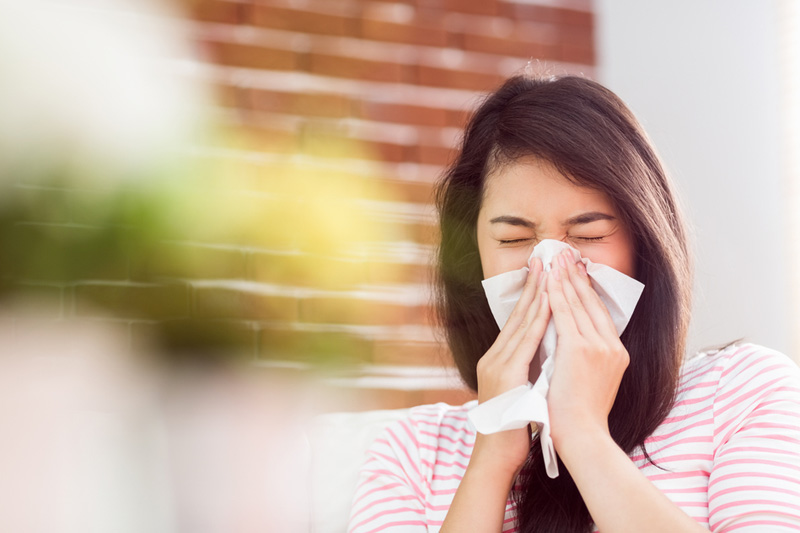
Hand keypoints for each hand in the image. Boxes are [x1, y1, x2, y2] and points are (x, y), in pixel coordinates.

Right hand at [473, 257, 550, 475]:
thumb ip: (526, 369)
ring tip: (549, 269)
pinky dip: (539, 319)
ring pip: (522, 322)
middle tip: (545, 257)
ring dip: (537, 294)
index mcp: (498, 359)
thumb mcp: (518, 391)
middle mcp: (494, 357)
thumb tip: (543, 353)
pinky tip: (550, 303)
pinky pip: (527, 342)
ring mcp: (498, 364)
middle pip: (518, 314)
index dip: (532, 295)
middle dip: (534, 285)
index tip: (544, 272)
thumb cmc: (511, 427)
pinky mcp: (506, 375)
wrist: (497, 454)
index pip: (518, 320)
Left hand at [545, 249, 629, 449]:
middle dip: (576, 276)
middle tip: (565, 253)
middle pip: (591, 302)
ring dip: (565, 278)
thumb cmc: (579, 415)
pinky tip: (548, 280)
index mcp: (615, 353)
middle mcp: (612, 346)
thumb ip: (586, 359)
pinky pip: (566, 314)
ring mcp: (599, 346)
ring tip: (555, 257)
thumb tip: (570, 342)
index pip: (598, 313)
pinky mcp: (581, 349)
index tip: (575, 271)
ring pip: (578, 304)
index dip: (585, 290)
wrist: (582, 436)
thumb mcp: (591, 381)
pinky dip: (556, 295)